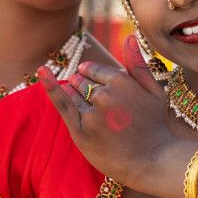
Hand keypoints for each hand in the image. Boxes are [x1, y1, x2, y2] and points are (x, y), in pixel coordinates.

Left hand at [40, 36, 173, 189]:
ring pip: (74, 93)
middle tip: (106, 110)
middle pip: (83, 81)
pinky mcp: (81, 131)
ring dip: (76, 94)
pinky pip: (63, 104)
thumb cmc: (156, 125)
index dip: (97, 78)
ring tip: (96, 113)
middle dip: (86, 87)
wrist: (153, 161)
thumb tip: (128, 36)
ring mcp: (91, 113)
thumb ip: (138, 64)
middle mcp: (105, 94)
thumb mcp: (154, 90)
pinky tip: (41, 72)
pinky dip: (50, 86)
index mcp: (122, 81)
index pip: (96, 70)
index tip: (105, 90)